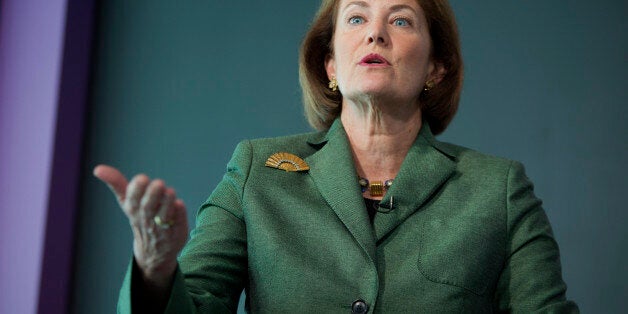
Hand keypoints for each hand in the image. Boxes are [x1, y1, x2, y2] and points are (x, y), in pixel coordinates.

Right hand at [93, 164, 188, 288]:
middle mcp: (147, 220)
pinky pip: (179, 223)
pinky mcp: (177, 232)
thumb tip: (97, 169)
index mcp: (134, 210)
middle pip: (148, 208)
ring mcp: (162, 228)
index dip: (136, 190)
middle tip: (158, 183)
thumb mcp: (127, 202)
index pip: (132, 201)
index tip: (142, 178)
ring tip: (170, 191)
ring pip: (164, 216)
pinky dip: (180, 215)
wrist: (154, 252)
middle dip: (152, 195)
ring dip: (167, 203)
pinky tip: (180, 204)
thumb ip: (116, 183)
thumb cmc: (140, 218)